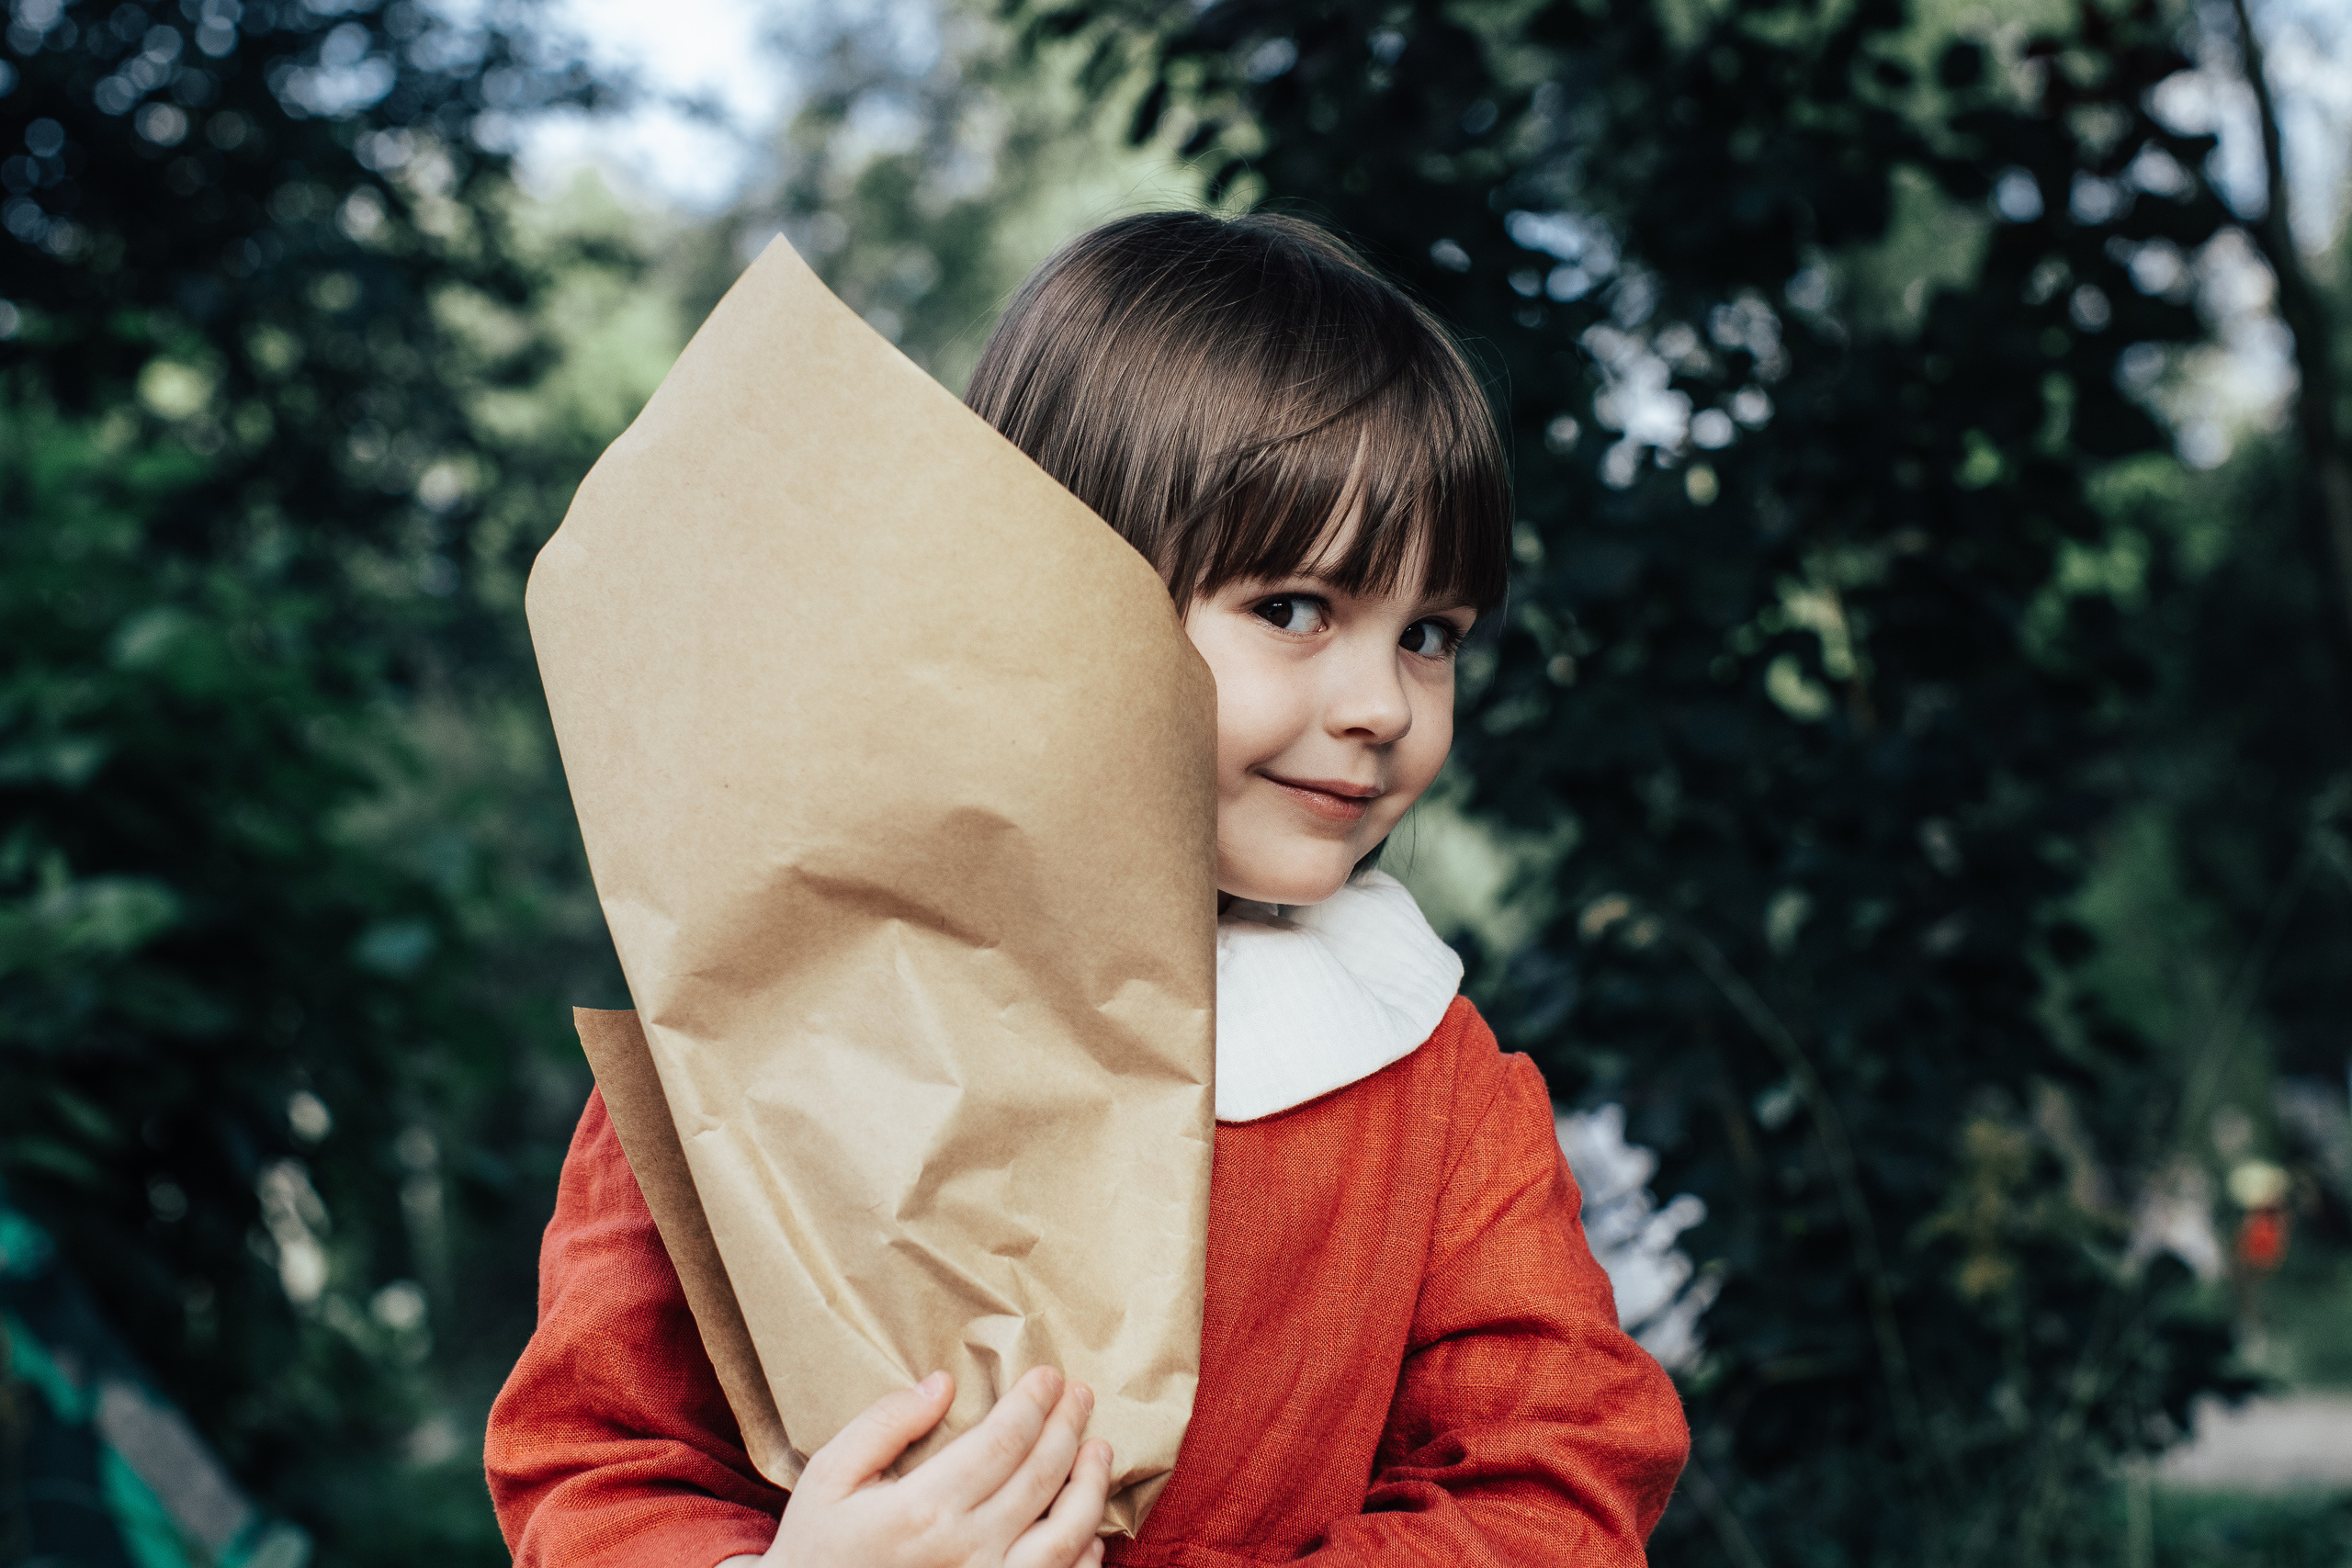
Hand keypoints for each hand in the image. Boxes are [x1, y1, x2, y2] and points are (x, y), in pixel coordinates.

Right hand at [757, 1367, 1112, 1567]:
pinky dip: (1084, 1559)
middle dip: (1067, 1428)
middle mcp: (965, 1551)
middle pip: (1040, 1478)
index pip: (1002, 1441)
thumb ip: (884, 1426)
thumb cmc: (818, 1547)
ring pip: (1064, 1537)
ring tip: (1100, 1451)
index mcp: (923, 1509)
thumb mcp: (830, 1476)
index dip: (1033, 1403)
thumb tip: (942, 1385)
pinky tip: (1091, 1532)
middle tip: (1081, 1396)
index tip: (1049, 1377)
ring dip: (1090, 1488)